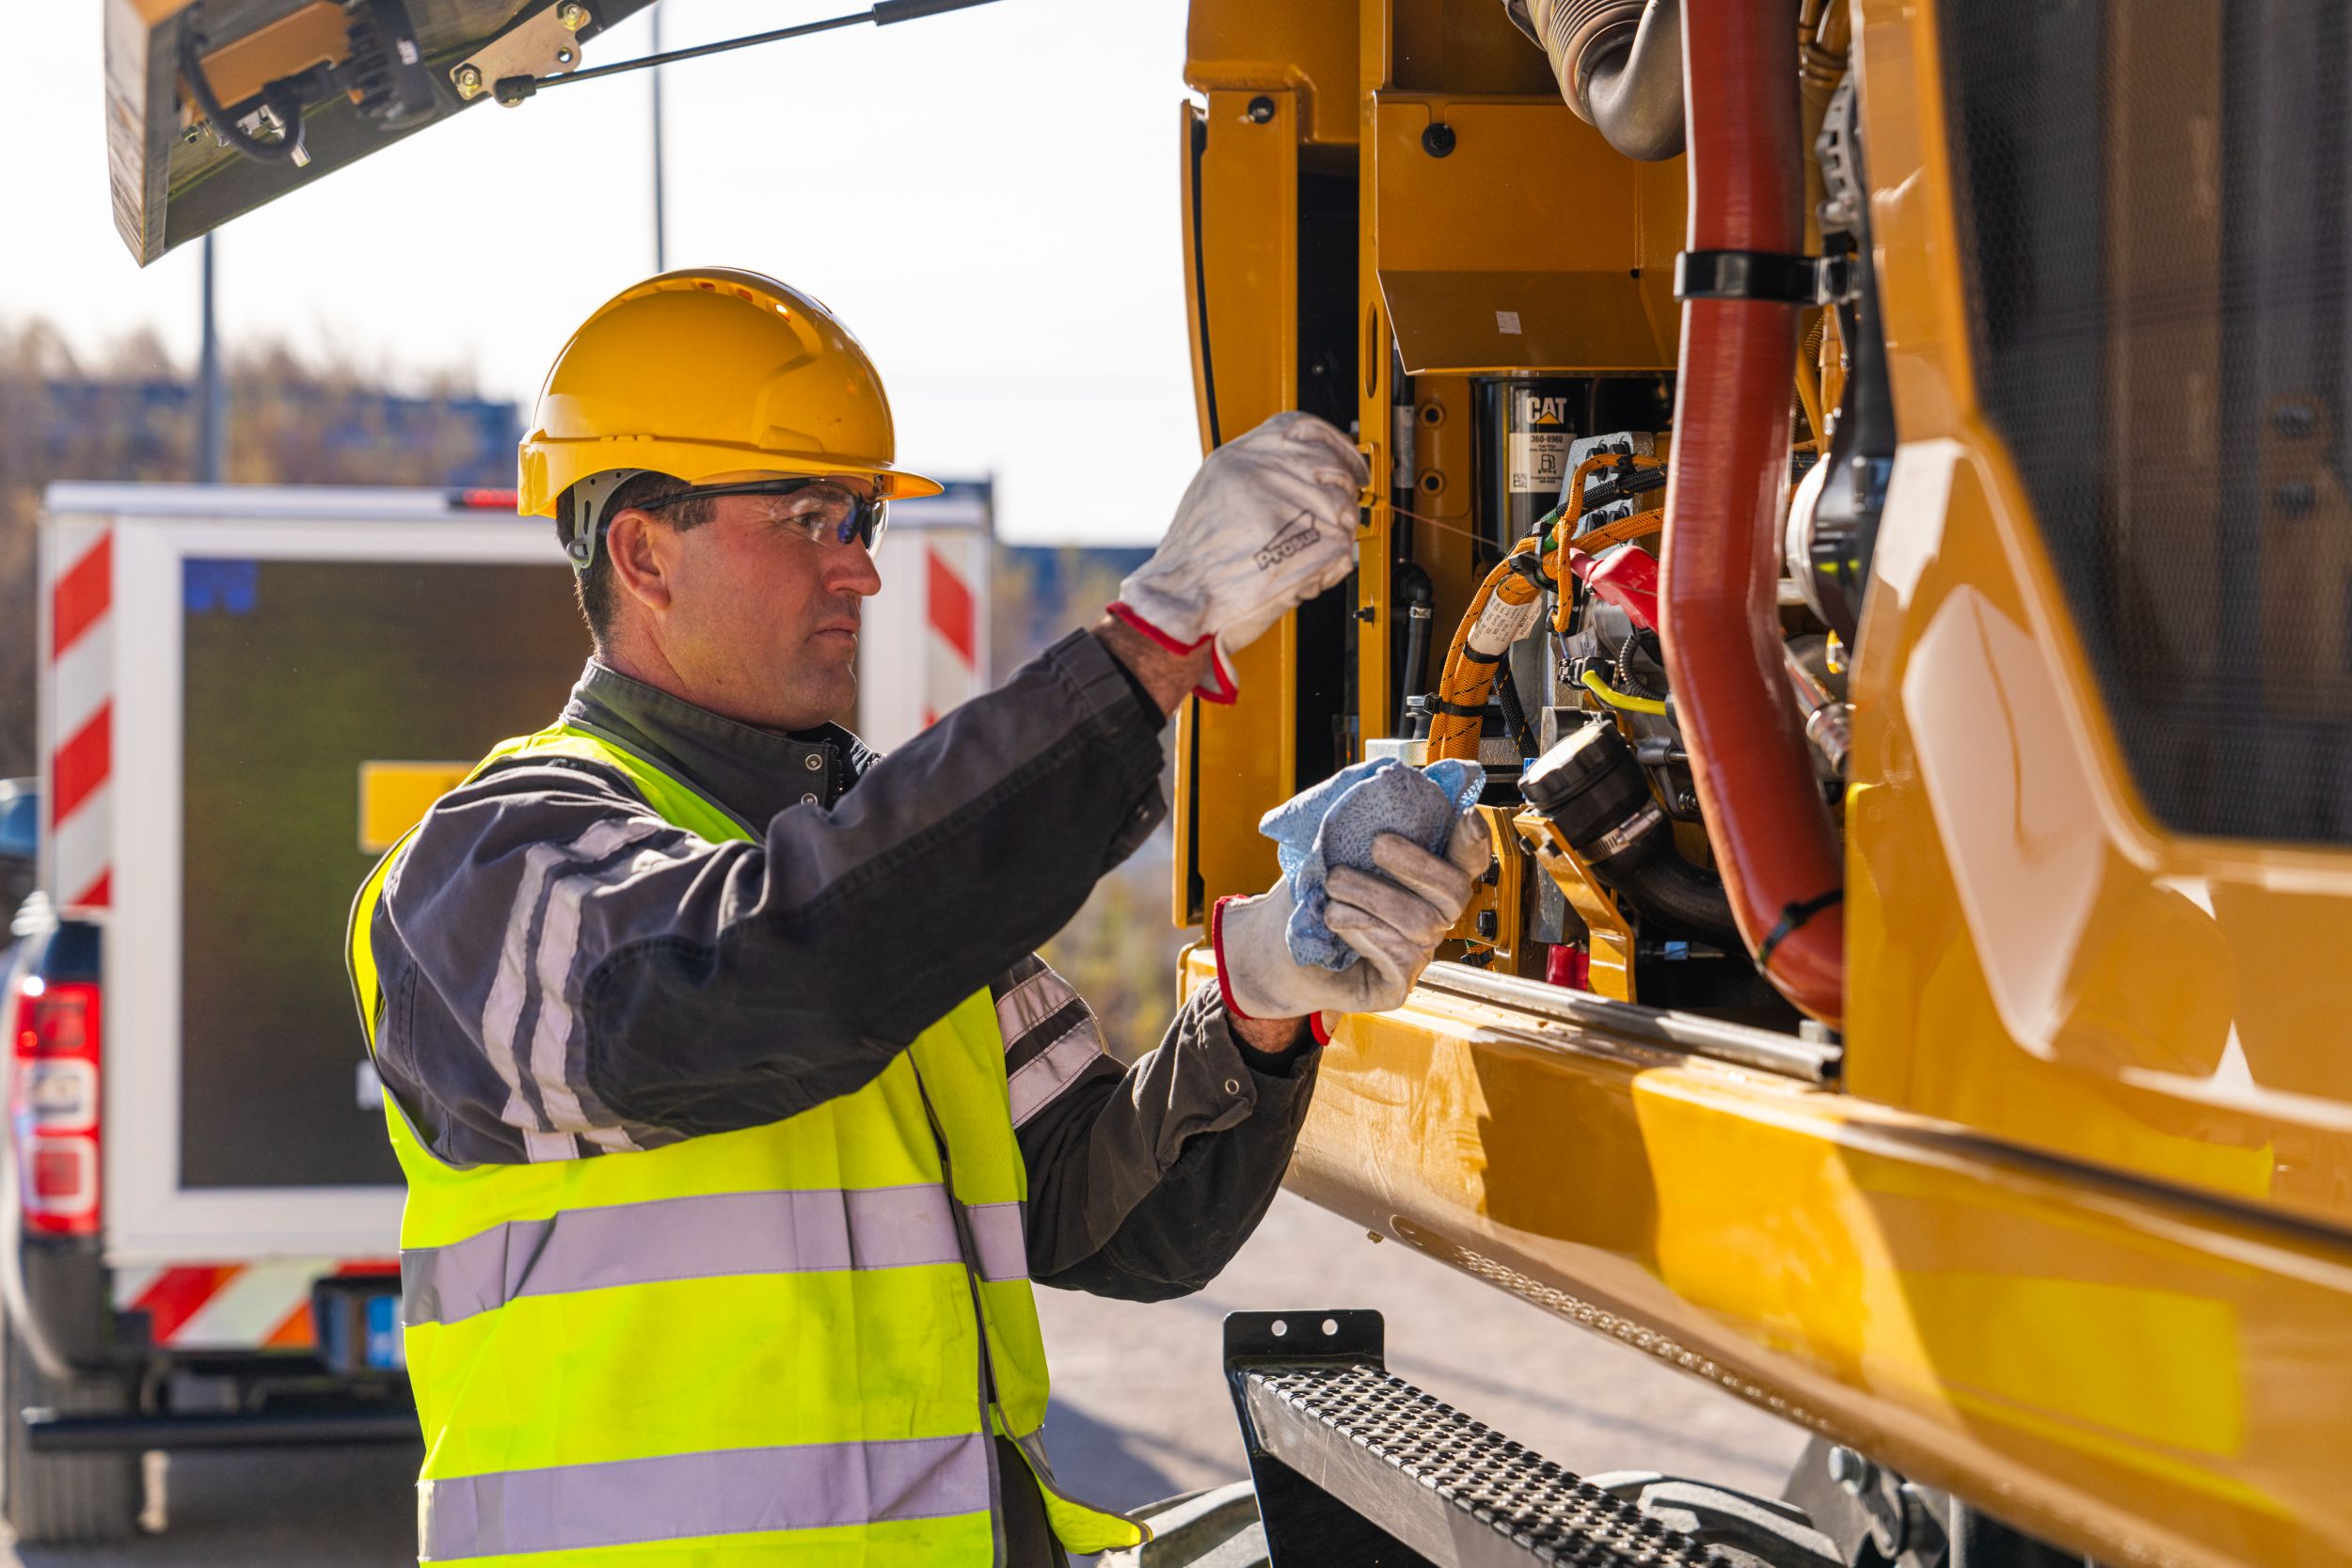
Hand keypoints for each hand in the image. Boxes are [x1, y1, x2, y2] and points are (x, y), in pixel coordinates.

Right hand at [1112, 411, 1366, 701]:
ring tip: (1300, 555)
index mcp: (1242, 456)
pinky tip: (1300, 573)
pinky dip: (1329, 566)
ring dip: (1333, 535)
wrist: (1183, 602)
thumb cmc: (1193, 562)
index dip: (1335, 445)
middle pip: (1333, 466)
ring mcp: (1295, 505)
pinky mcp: (1317, 542)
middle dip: (1341, 493)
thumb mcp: (1214, 492)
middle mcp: (1268, 474)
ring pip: (1345, 508)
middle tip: (1329, 518)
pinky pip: (1344, 547)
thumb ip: (1257, 472)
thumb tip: (1300, 469)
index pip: (1306, 428)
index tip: (1347, 461)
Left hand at [1214, 812, 1492, 1022]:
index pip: (1467, 861)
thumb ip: (1355, 802)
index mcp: (1422, 878)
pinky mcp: (1394, 986)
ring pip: (1420, 924)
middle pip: (1454, 892)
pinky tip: (1336, 920)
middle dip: (1417, 864)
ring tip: (1331, 887)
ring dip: (1372, 897)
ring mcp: (1416, 955)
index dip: (1475, 842)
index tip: (1465, 819)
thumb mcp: (1325, 837)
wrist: (1268, 944)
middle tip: (1376, 845)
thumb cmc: (1306, 890)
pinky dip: (1365, 933)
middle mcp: (1429, 917)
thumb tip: (1386, 772)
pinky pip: (1399, 959)